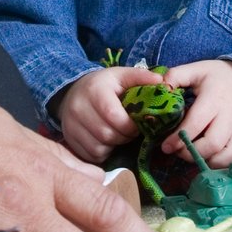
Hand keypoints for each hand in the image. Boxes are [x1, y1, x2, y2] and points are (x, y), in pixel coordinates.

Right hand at [53, 65, 168, 162]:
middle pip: (107, 135)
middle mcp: (78, 107)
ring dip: (113, 146)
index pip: (114, 116)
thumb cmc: (104, 85)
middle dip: (123, 137)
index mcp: (95, 90)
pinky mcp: (68, 139)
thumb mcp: (121, 76)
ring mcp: (70, 125)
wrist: (72, 92)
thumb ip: (141, 77)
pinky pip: (89, 155)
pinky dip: (102, 153)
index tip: (136, 124)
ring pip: (98, 148)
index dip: (130, 126)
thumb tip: (163, 82)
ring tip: (117, 136)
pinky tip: (106, 142)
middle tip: (129, 132)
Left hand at [162, 60, 231, 166]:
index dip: (179, 137)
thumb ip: (176, 76)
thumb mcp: (197, 69)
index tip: (166, 146)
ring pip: (227, 155)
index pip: (197, 122)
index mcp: (215, 97)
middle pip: (212, 143)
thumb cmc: (218, 77)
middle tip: (177, 151)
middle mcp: (230, 116)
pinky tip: (208, 157)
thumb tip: (160, 88)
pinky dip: (222, 163)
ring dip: (207, 160)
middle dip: (191, 153)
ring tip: (193, 154)